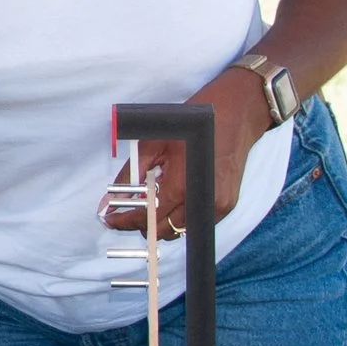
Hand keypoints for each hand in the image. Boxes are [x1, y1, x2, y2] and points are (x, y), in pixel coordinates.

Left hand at [101, 68, 276, 239]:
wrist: (236, 115)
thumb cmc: (194, 124)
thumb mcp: (154, 143)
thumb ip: (130, 174)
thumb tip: (110, 199)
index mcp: (181, 186)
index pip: (147, 217)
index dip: (126, 221)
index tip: (111, 219)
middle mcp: (201, 201)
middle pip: (164, 230)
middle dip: (142, 224)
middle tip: (126, 212)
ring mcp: (217, 206)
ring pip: (181, 229)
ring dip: (162, 223)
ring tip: (150, 204)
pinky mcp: (227, 205)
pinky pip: (197, 222)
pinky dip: (181, 217)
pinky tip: (172, 199)